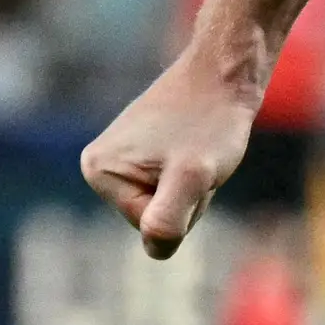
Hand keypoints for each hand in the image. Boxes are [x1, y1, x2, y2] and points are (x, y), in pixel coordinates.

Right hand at [79, 58, 258, 259]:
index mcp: (98, 171)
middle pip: (154, 219)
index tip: (190, 164)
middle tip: (197, 159)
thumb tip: (155, 249)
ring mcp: (121, 159)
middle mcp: (100, 165)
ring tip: (198, 151)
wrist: (226, 74)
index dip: (183, 203)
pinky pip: (172, 189)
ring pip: (167, 206)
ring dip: (192, 188)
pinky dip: (192, 177)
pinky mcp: (142, 154)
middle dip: (187, 198)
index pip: (150, 227)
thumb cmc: (211, 122)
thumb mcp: (192, 177)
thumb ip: (168, 219)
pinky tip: (195, 148)